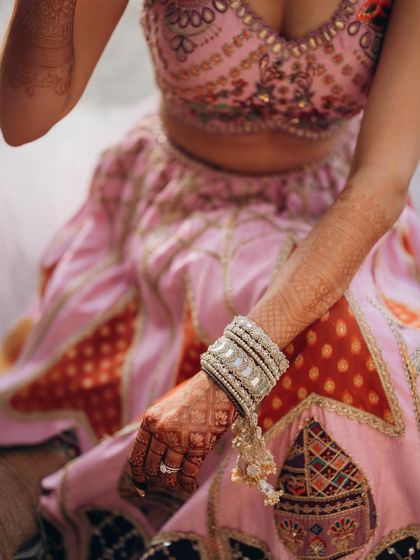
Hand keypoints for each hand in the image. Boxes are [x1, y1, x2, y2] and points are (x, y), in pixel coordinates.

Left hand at [129, 371, 236, 493]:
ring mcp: (179, 439)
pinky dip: (188, 483)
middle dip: (160, 477)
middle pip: (153, 468)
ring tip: (180, 483)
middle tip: (169, 479)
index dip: (138, 476)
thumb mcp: (167, 408)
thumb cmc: (195, 396)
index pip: (137, 457)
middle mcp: (161, 431)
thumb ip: (158, 429)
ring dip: (174, 482)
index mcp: (150, 421)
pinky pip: (188, 474)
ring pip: (169, 473)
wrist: (218, 385)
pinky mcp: (197, 446)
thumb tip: (154, 459)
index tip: (142, 489)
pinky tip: (191, 485)